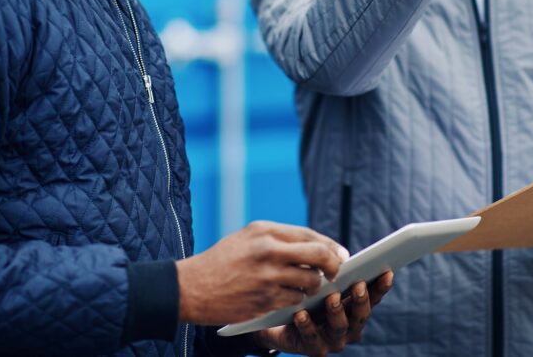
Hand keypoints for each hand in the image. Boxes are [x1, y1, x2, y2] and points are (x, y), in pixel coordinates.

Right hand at [176, 221, 348, 324]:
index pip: (309, 235)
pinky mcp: (264, 300)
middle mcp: (268, 251)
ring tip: (306, 286)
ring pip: (310, 281)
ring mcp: (267, 277)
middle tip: (336, 272)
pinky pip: (295, 300)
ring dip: (313, 286)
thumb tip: (313, 246)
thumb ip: (277, 239)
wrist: (191, 287)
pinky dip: (297, 300)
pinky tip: (290, 298)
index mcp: (264, 231)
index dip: (330, 245)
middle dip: (333, 265)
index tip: (341, 254)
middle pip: (318, 255)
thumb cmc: (221, 261)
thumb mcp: (246, 238)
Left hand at [255, 272, 394, 355]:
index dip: (381, 286)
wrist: (279, 322)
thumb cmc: (305, 297)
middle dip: (361, 300)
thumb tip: (343, 257)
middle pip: (360, 315)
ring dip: (337, 311)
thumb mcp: (321, 283)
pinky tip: (302, 313)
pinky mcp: (313, 348)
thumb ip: (333, 273)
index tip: (387, 272)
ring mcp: (333, 340)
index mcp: (354, 309)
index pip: (373, 297)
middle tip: (359, 285)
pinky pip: (311, 337)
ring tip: (332, 297)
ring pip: (339, 327)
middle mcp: (349, 327)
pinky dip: (307, 325)